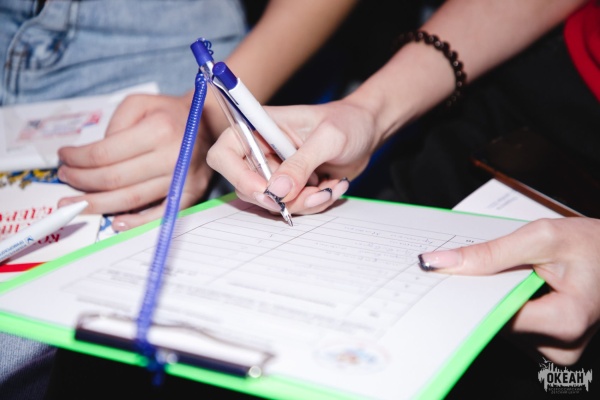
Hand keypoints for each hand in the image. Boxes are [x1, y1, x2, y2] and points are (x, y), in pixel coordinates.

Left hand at [57, 93, 215, 230]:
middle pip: (114, 178)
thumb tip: (95, 157)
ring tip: (79, 202)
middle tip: (66, 179)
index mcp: (158, 129)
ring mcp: (183, 178)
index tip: (64, 157)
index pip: (105, 153)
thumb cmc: (171, 114)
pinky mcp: (191, 194)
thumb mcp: (140, 103)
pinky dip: (137, 222)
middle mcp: (172, 156)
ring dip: (99, 203)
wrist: (210, 124)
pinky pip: (161, 214)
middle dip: (82, 181)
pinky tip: (117, 222)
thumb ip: (115, 125)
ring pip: (132, 199)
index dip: (77, 159)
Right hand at [207, 99, 380, 214]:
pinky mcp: (290, 185)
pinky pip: (291, 206)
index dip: (237, 175)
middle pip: (245, 186)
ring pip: (270, 202)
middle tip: (308, 194)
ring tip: (329, 188)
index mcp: (260, 126)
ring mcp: (275, 170)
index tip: (265, 190)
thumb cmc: (348, 123)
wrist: (367, 132)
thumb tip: (278, 190)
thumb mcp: (328, 139)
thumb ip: (301, 163)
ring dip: (302, 203)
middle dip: (278, 198)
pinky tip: (332, 186)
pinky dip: (313, 204)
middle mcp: (262, 149)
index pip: (225, 152)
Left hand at [418, 217, 599, 364]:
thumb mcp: (542, 237)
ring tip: (518, 274)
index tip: (449, 279)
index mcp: (565, 320)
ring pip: (505, 326)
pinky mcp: (553, 344)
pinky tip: (521, 287)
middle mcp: (563, 344)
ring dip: (501, 298)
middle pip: (498, 322)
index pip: (494, 315)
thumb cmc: (594, 245)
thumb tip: (440, 262)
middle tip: (491, 267)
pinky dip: (512, 305)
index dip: (471, 294)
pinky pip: (518, 327)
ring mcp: (559, 348)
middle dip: (487, 294)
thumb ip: (490, 253)